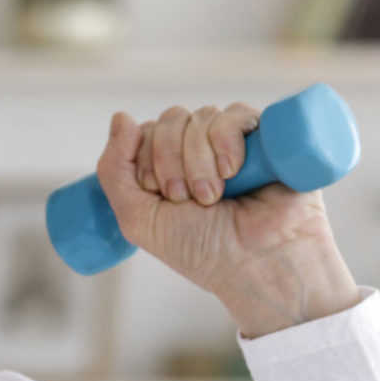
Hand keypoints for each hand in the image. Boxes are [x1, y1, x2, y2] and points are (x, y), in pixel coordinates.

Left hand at [92, 105, 363, 336]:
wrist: (257, 266)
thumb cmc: (204, 251)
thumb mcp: (140, 219)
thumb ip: (115, 170)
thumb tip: (120, 116)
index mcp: (169, 168)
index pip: (145, 132)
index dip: (146, 160)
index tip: (162, 196)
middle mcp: (199, 151)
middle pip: (170, 121)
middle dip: (171, 162)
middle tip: (189, 200)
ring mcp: (232, 143)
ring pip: (200, 118)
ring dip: (199, 160)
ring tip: (215, 196)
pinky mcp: (264, 137)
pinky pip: (234, 114)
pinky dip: (226, 139)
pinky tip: (232, 171)